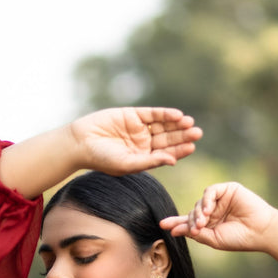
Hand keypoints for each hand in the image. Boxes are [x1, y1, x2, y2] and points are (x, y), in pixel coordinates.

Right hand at [69, 107, 201, 173]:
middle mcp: (143, 142)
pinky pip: (152, 114)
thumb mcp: (127, 163)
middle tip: (197, 133)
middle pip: (168, 138)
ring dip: (176, 124)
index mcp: (143, 157)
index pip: (166, 153)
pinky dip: (165, 114)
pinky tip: (177, 115)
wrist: (80, 142)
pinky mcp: (132, 114)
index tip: (192, 147)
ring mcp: (138, 128)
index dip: (179, 150)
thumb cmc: (101, 158)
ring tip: (189, 123)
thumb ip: (149, 162)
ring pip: (163, 125)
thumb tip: (172, 161)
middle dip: (182, 135)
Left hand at [160, 182, 275, 252]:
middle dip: (190, 220)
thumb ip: (196, 234)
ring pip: (200, 201)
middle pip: (192, 211)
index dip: (176, 223)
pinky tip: (208, 210)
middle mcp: (213, 210)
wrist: (261, 232)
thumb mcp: (214, 239)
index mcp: (209, 224)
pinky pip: (210, 191)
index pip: (189, 222)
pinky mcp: (228, 189)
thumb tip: (175, 230)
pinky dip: (206, 200)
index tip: (162, 225)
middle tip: (195, 228)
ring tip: (202, 223)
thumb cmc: (239, 238)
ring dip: (198, 212)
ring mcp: (220, 199)